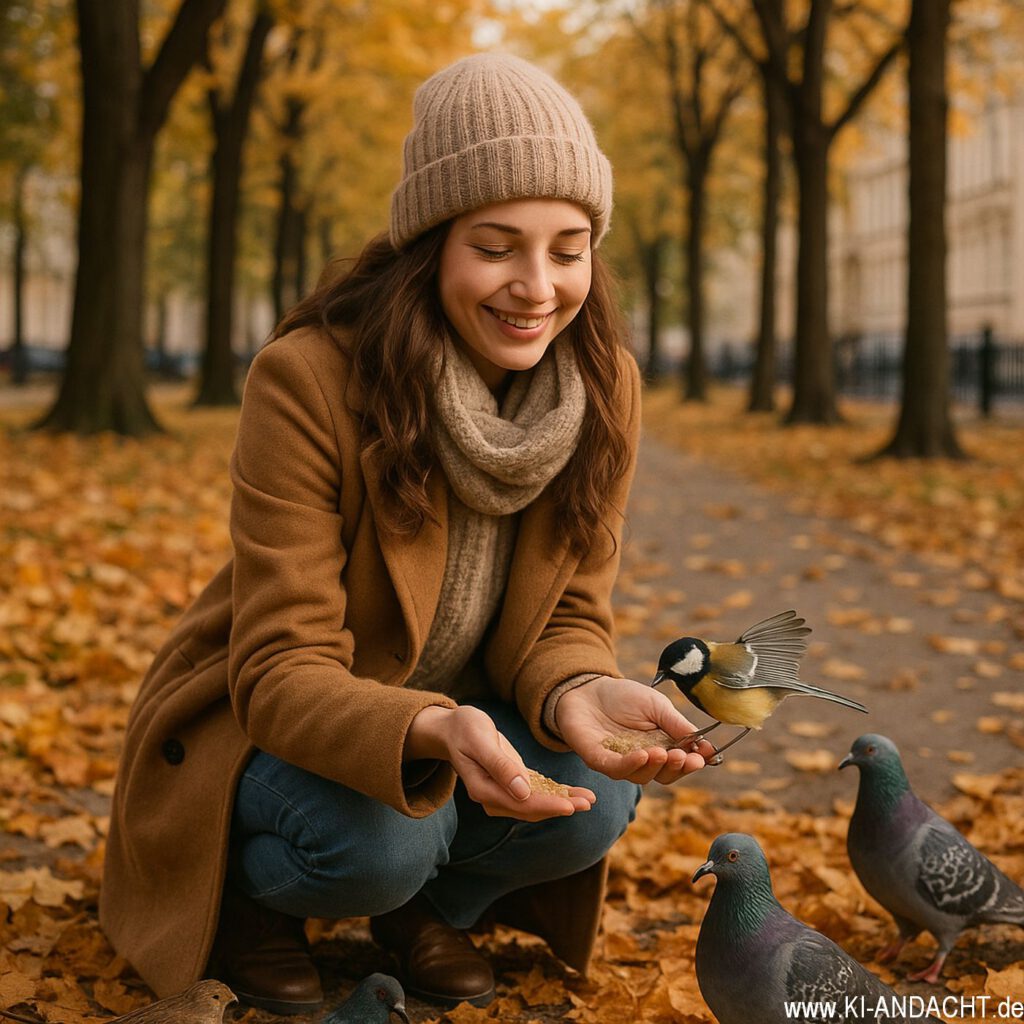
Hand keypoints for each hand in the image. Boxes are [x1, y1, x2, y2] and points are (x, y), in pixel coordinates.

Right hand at [405, 705, 594, 821]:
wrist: (452, 727)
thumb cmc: (464, 729)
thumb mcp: (480, 741)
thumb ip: (500, 766)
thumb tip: (522, 792)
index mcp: (484, 789)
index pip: (520, 803)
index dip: (547, 805)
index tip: (570, 806)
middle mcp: (494, 796)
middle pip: (532, 808)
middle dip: (561, 806)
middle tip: (588, 803)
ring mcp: (502, 791)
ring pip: (536, 802)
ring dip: (562, 801)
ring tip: (588, 799)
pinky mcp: (511, 782)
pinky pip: (535, 791)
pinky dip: (555, 792)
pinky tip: (574, 792)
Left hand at [555, 676, 715, 784]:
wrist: (587, 687)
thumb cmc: (623, 697)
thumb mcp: (657, 706)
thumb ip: (678, 725)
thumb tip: (707, 745)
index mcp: (660, 747)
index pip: (680, 763)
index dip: (692, 763)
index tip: (705, 757)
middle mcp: (642, 760)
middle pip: (663, 775)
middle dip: (677, 768)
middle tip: (685, 757)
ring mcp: (620, 762)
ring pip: (642, 776)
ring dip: (655, 767)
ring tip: (663, 752)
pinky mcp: (598, 760)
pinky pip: (616, 769)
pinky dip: (631, 765)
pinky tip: (643, 755)